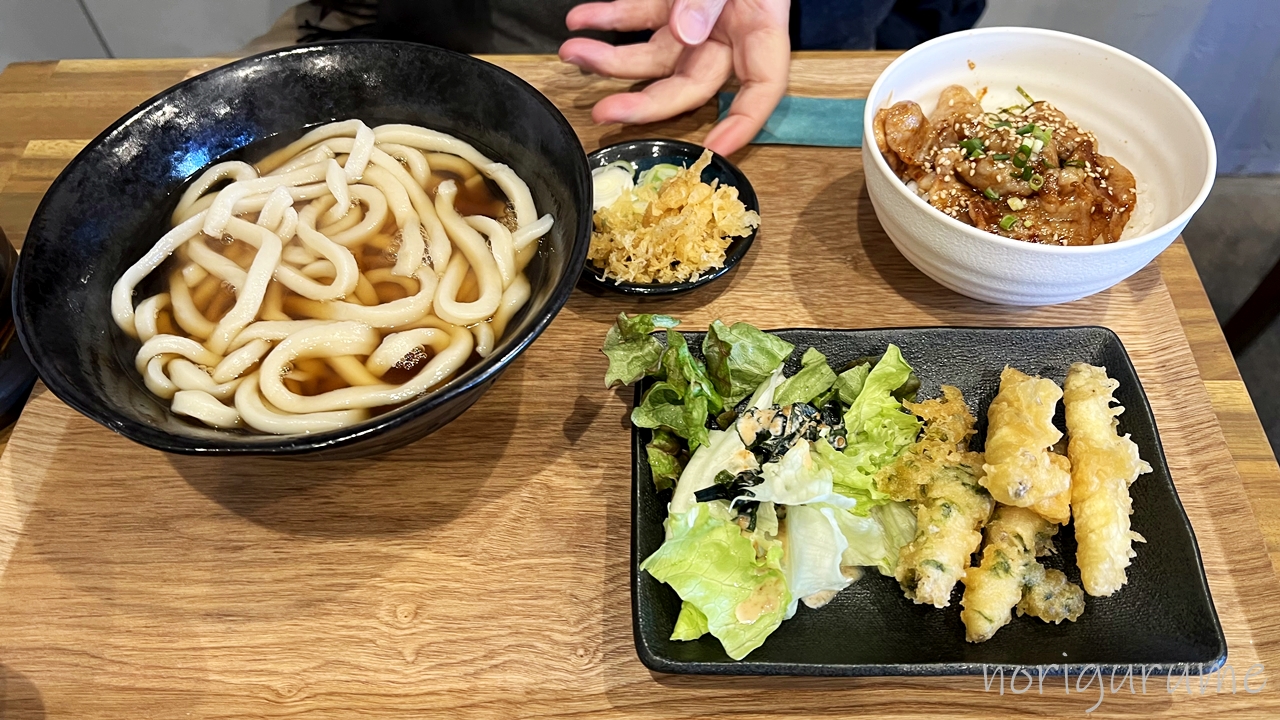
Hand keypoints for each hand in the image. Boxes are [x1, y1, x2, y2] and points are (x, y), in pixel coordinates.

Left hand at [559, 0, 789, 155]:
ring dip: (611, 58)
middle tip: (605, 112)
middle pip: (692, 82)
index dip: (742, 124)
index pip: (762, 88)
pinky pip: (639, 16)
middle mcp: (730, 29)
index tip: (712, 151)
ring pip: (656, 55)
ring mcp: (700, 16)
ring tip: (572, 53)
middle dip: (645, 100)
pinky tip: (580, 21)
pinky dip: (608, 17)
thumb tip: (686, 32)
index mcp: (761, 23)